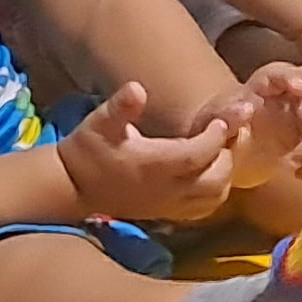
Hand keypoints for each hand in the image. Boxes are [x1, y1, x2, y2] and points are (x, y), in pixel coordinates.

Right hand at [52, 82, 240, 223]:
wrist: (73, 187)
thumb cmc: (87, 150)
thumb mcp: (98, 124)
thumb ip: (120, 107)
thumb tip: (137, 88)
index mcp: (153, 165)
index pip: (198, 154)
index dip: (216, 137)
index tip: (222, 120)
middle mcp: (166, 189)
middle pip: (217, 178)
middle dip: (228, 154)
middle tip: (227, 132)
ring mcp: (169, 204)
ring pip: (216, 196)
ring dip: (226, 172)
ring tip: (222, 149)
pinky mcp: (168, 213)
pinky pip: (205, 207)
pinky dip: (217, 190)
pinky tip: (210, 170)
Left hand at [215, 67, 301, 190]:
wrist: (220, 152)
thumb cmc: (216, 128)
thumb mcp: (211, 119)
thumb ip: (226, 113)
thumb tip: (245, 109)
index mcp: (263, 84)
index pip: (281, 72)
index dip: (292, 76)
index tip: (298, 88)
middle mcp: (289, 95)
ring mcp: (301, 118)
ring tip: (293, 162)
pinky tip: (301, 173)